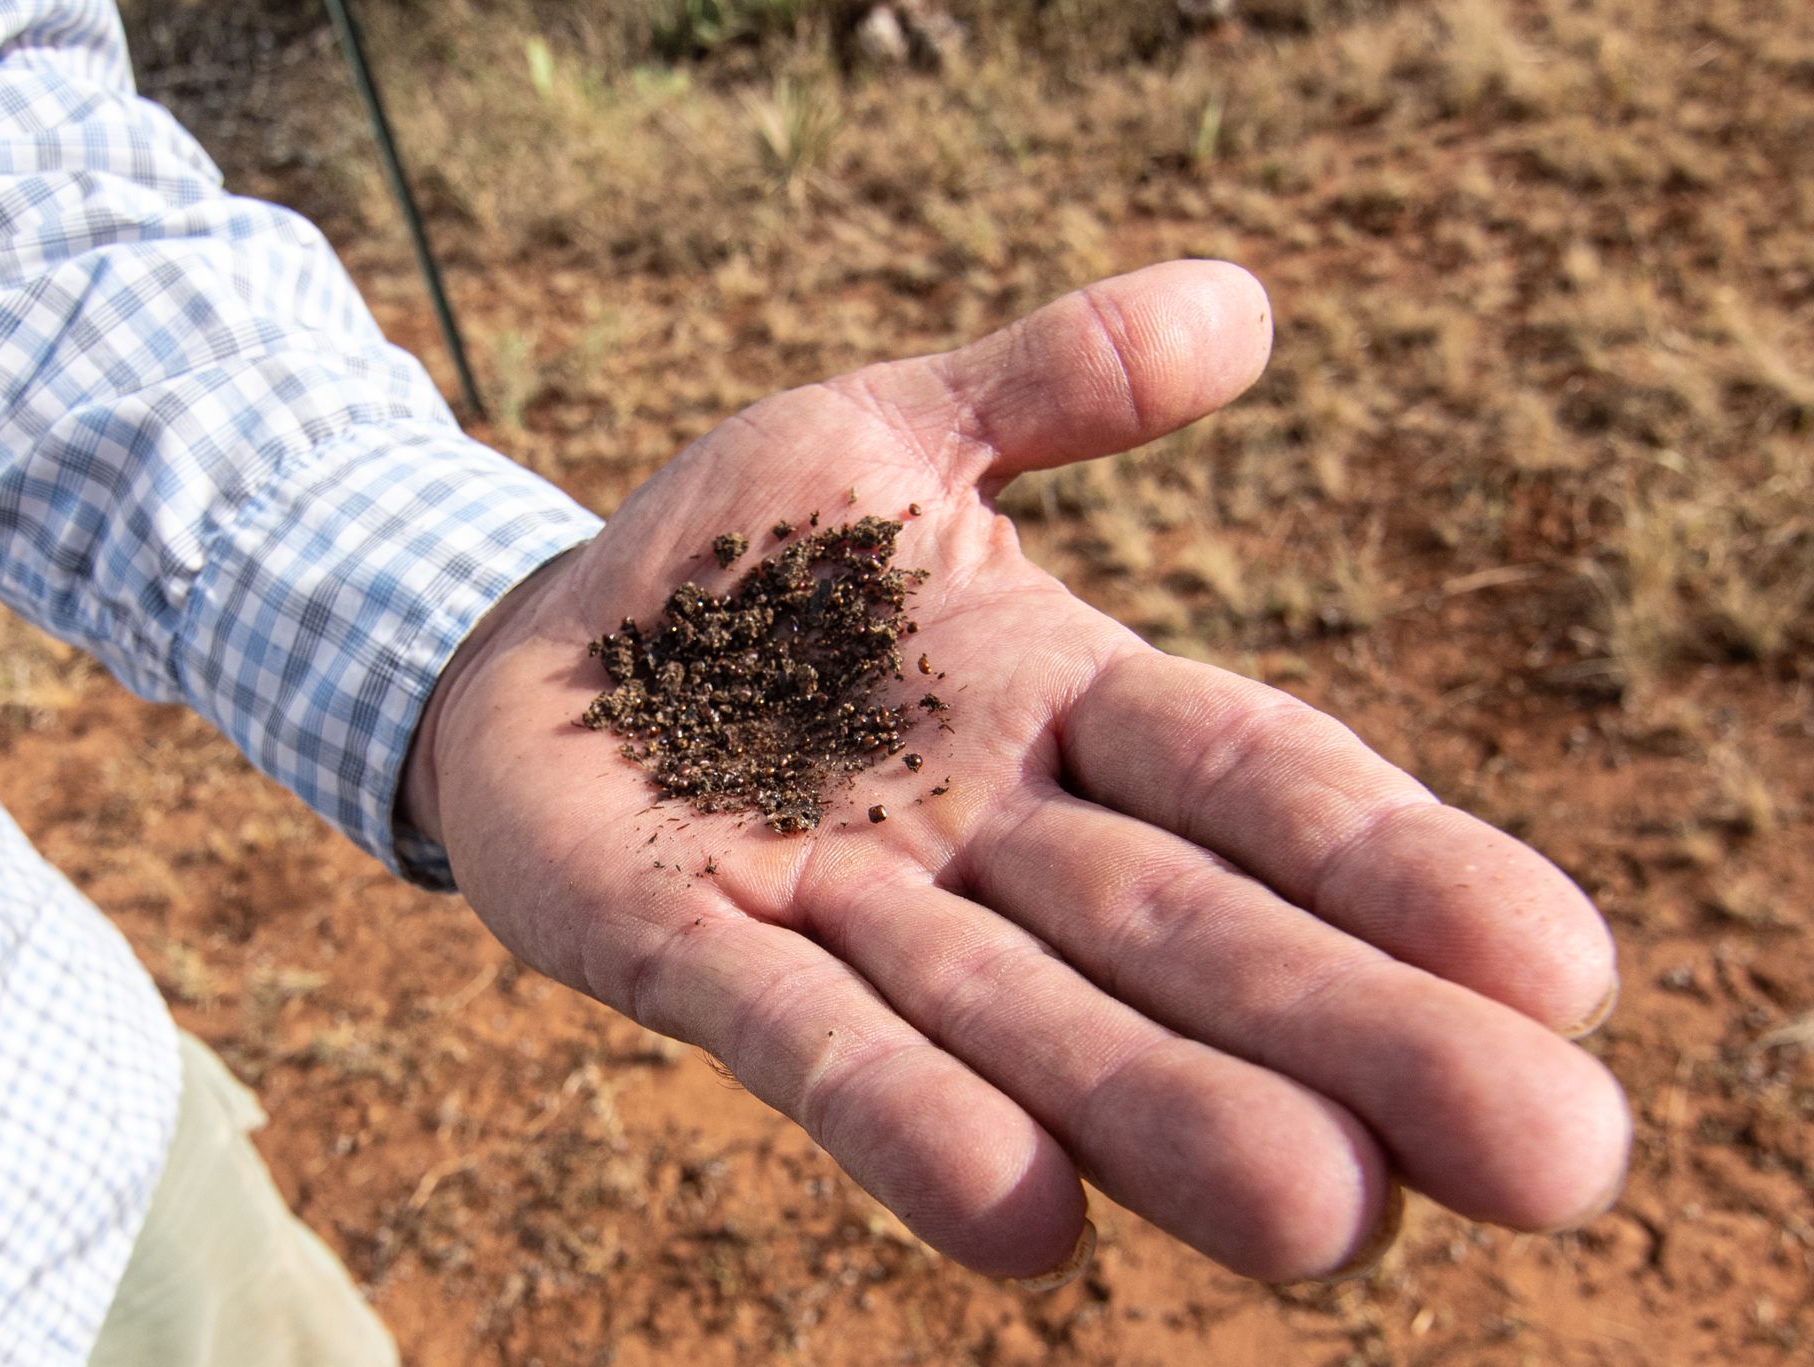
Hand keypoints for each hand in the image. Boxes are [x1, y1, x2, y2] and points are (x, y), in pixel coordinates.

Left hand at [410, 261, 1627, 1283]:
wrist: (540, 640)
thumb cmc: (740, 555)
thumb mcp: (892, 429)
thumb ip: (1056, 377)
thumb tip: (1244, 306)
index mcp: (1062, 700)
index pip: (1258, 781)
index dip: (1400, 866)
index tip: (1560, 966)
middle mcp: (985, 831)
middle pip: (1189, 933)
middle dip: (1351, 1033)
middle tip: (1550, 1154)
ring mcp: (841, 908)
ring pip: (1028, 1019)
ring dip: (1164, 1111)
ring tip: (1324, 1212)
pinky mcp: (685, 951)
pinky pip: (808, 1044)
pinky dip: (907, 1121)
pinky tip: (1023, 1223)